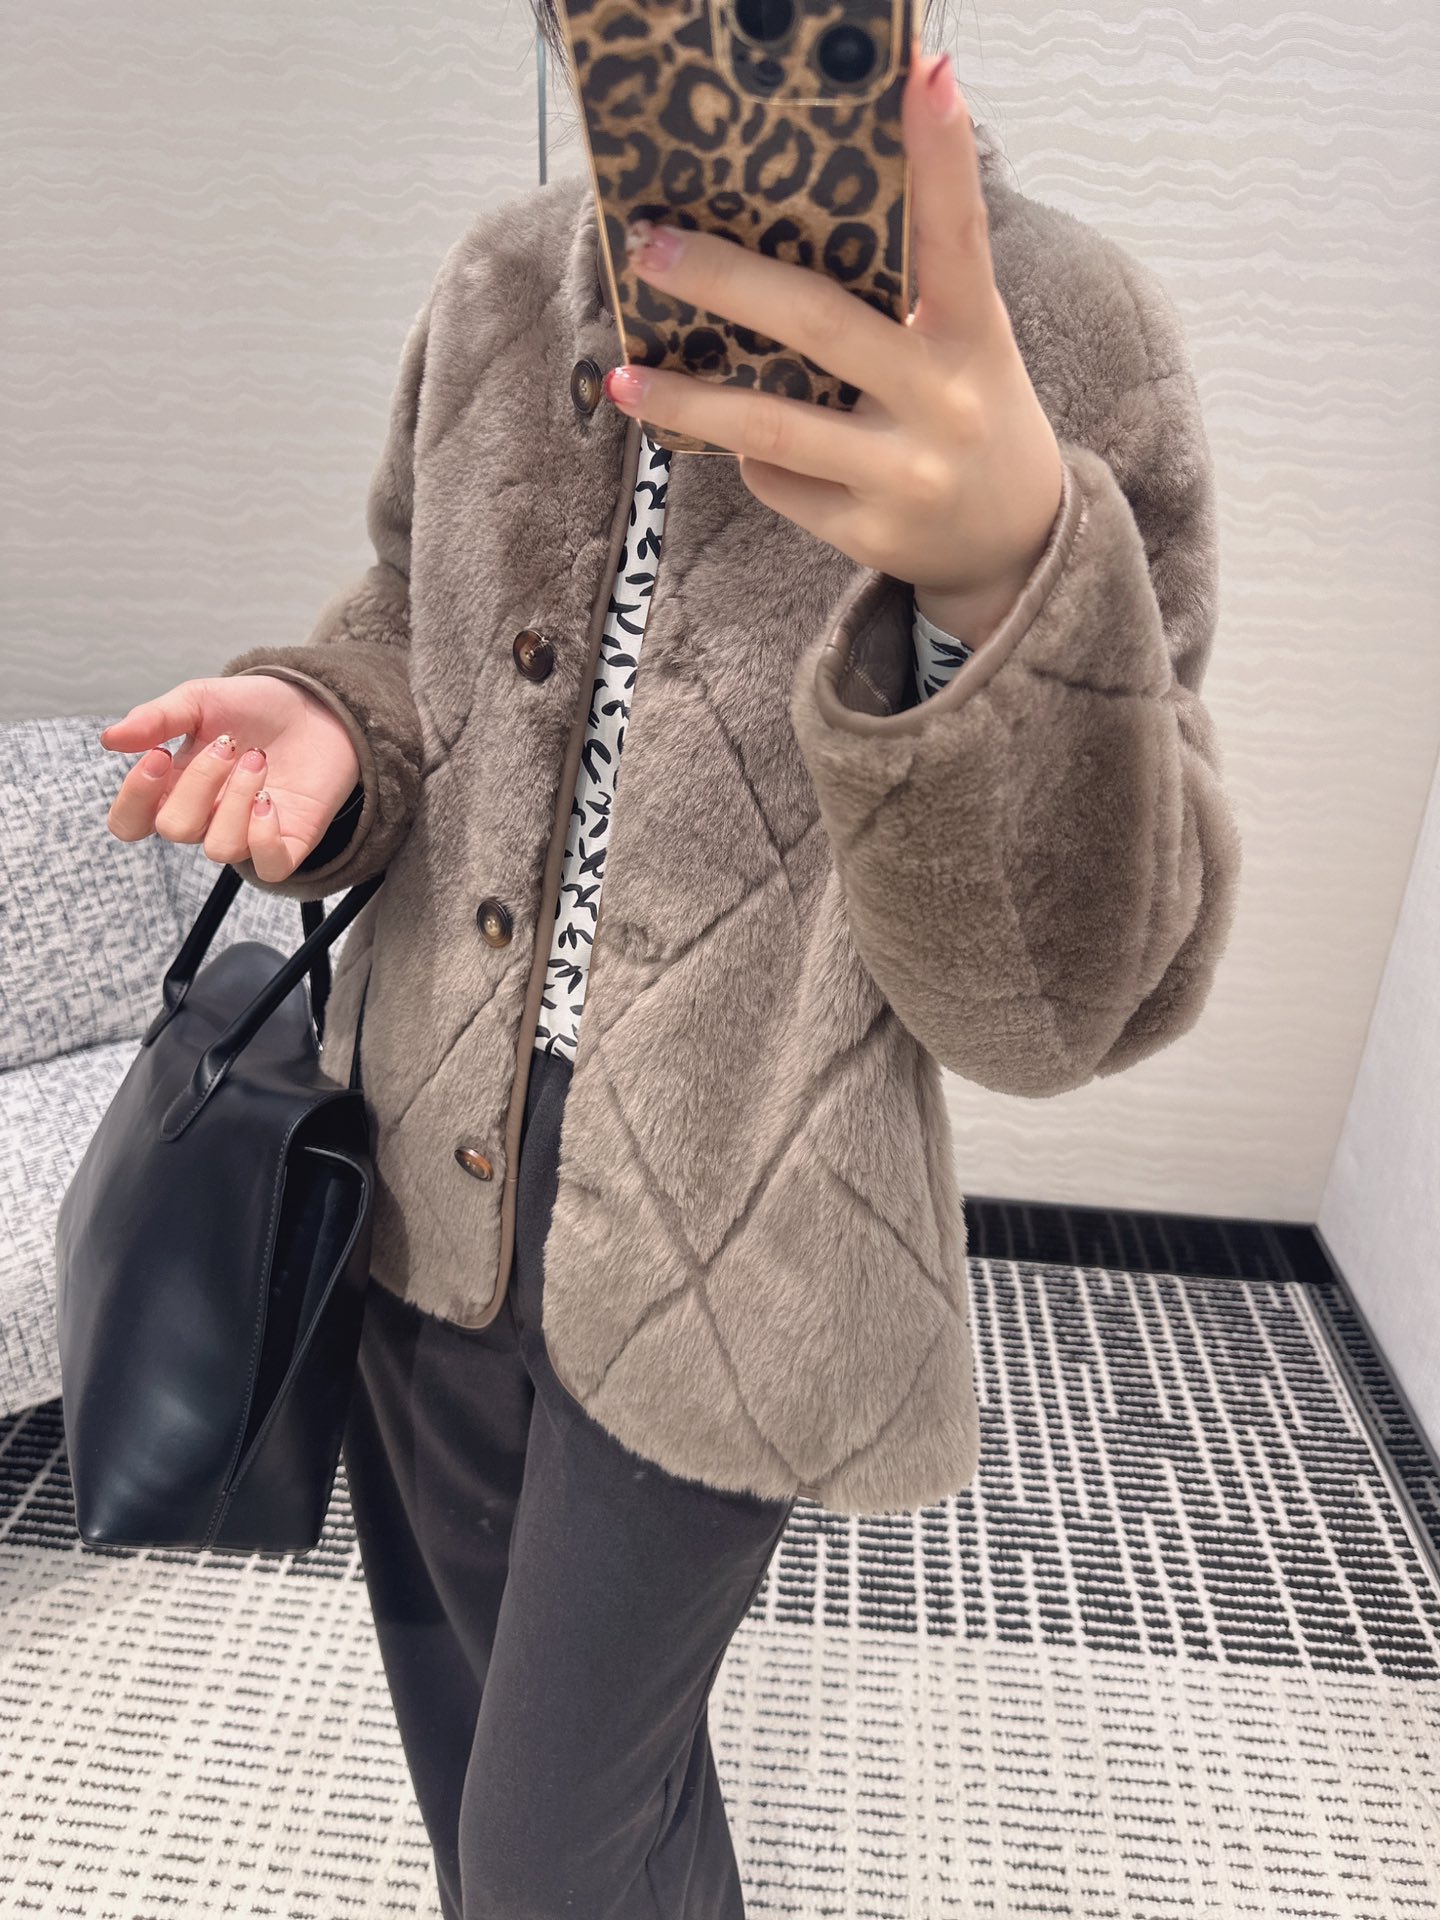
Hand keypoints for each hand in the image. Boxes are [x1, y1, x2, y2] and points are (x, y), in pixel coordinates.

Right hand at [99, 676, 360, 881]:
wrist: (318, 707)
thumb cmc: (254, 708)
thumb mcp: (200, 700)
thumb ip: (156, 719)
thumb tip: (110, 739)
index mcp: (173, 788)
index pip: (130, 822)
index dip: (135, 798)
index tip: (158, 755)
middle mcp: (205, 818)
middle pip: (176, 829)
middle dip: (200, 783)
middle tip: (229, 745)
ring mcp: (246, 835)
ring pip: (221, 848)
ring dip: (237, 799)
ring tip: (258, 760)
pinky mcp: (288, 845)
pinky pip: (268, 868)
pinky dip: (265, 837)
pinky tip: (271, 801)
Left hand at [602, 35, 1064, 650]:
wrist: (1014, 546)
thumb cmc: (969, 414)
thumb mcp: (969, 342)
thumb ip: (914, 286)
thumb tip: (816, 206)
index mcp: (975, 334)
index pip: (958, 234)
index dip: (942, 154)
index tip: (923, 73)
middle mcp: (941, 400)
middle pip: (820, 323)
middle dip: (724, 280)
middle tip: (649, 246)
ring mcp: (902, 472)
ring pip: (770, 425)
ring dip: (687, 398)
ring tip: (623, 374)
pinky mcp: (867, 530)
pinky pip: (776, 481)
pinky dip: (751, 457)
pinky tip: (746, 446)